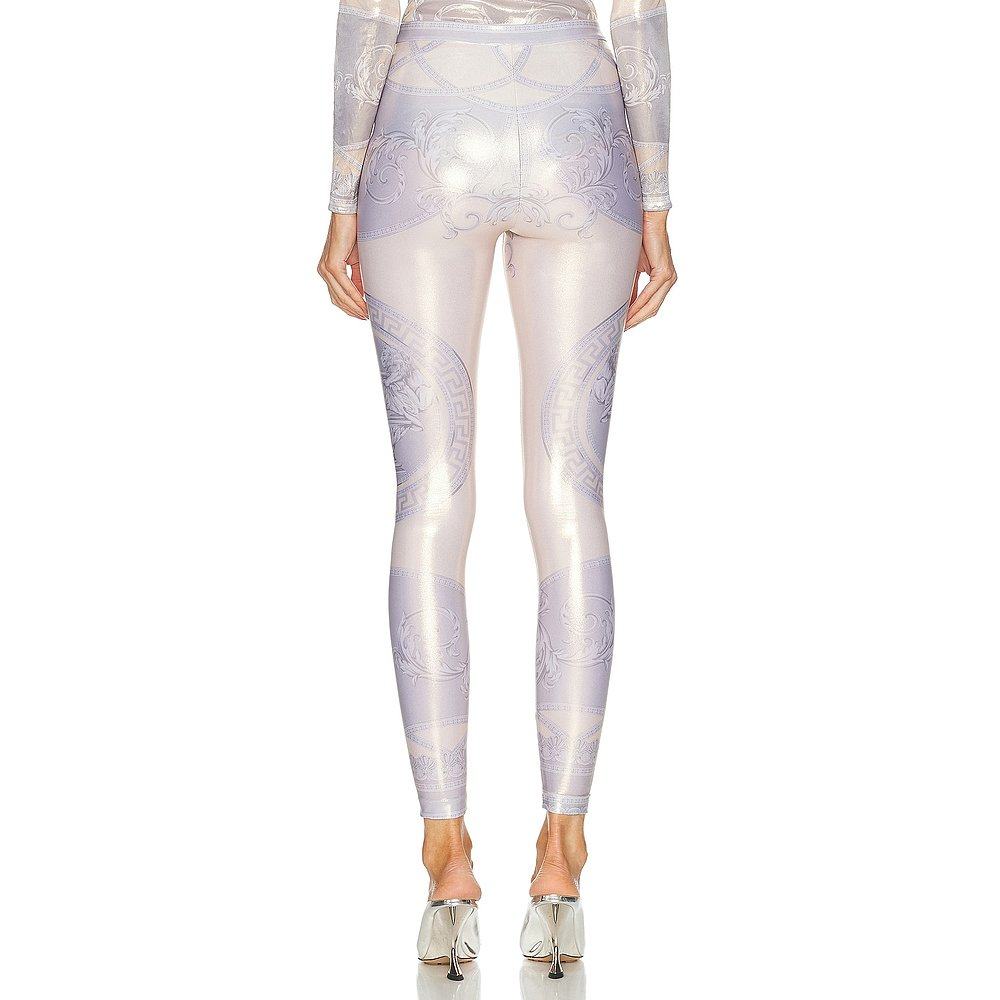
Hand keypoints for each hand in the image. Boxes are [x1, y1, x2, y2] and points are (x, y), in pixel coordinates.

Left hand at [317, 212, 367, 319]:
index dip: (349, 308)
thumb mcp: (357, 261)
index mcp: (328, 270)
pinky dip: (354, 295)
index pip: (337, 296)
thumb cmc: (354, 233)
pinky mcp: (332, 263)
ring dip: (354, 306)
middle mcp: (324, 270)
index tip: (362, 315)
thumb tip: (361, 295)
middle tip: (366, 318)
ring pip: (339, 294)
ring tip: (366, 314)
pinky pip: (343, 284)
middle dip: (352, 311)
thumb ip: (357, 279)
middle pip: (337, 299)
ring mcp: (326, 268)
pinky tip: (363, 302)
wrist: (349, 214)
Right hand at [625, 210, 676, 329]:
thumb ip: (630, 286)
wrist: (647, 219)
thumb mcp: (632, 268)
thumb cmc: (639, 239)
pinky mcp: (664, 272)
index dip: (636, 318)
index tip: (622, 327)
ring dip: (636, 316)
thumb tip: (622, 304)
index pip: (649, 305)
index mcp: (662, 280)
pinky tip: (628, 311)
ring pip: (652, 305)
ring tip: (622, 325)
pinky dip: (638, 304)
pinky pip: (650, 293)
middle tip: (620, 331)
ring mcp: (668, 277)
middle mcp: (668, 280)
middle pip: (652, 309)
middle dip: (636, 321)